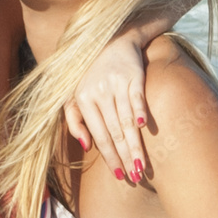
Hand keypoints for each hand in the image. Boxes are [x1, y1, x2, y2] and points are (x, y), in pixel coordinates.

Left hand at [65, 34, 147, 182]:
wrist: (110, 40)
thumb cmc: (90, 74)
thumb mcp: (74, 94)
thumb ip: (74, 119)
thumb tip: (86, 146)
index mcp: (83, 100)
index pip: (99, 136)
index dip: (109, 157)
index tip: (119, 175)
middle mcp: (99, 93)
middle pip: (114, 132)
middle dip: (125, 157)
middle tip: (135, 177)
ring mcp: (116, 84)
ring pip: (126, 120)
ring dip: (135, 145)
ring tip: (143, 166)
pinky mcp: (133, 76)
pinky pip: (137, 97)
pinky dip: (140, 110)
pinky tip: (143, 127)